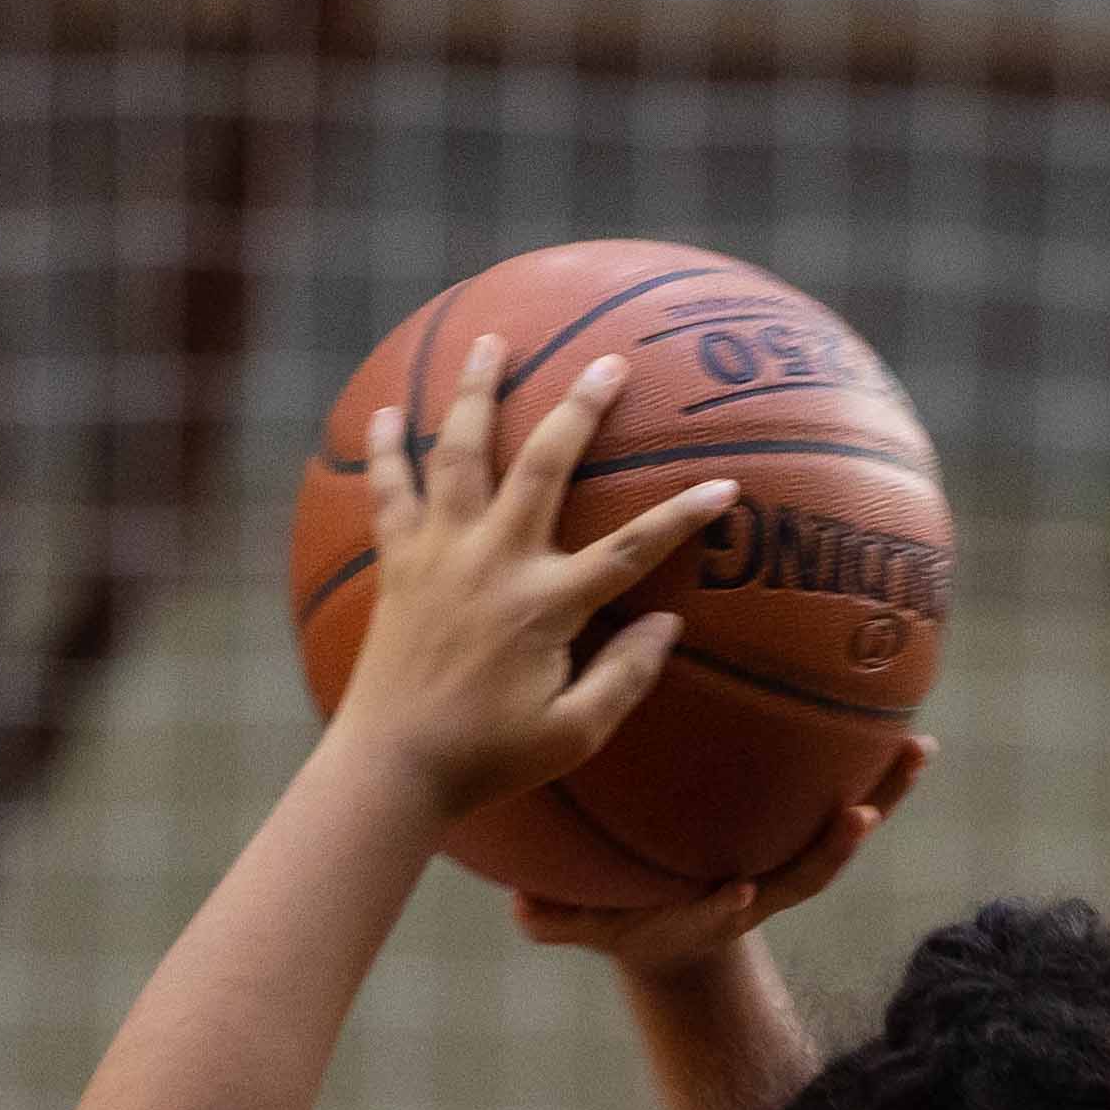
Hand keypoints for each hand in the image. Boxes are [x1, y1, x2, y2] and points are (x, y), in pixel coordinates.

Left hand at [336, 339, 739, 821]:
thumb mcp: (572, 733)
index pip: (630, 549)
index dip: (681, 515)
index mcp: (546, 605)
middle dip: (579, 408)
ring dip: (475, 392)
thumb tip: (667, 624)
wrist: (391, 766)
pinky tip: (385, 412)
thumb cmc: (487, 759)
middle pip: (542, 465)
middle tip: (607, 363)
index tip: (724, 485)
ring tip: (489, 343)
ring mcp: (441, 554)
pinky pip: (390, 491)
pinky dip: (386, 449)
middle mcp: (494, 562)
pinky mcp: (399, 563)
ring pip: (458, 453)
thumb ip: (624, 677)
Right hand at [513, 739, 934, 968]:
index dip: (726, 908)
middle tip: (860, 815)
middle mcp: (760, 890)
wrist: (674, 936)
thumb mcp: (579, 925)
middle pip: (806, 873)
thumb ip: (555, 919)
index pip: (720, 911)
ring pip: (843, 830)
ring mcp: (789, 861)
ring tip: (916, 749)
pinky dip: (885, 771)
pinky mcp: (806, 830)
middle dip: (834, 849)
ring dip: (884, 794)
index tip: (735, 893)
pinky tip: (914, 729)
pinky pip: (851, 795)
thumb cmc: (621, 918)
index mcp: (707, 909)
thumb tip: (522, 906)